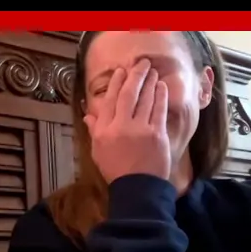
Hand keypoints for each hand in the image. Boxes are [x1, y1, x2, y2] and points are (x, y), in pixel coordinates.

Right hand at [83, 59, 170, 184]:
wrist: (137, 188)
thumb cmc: (116, 170)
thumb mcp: (98, 151)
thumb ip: (94, 130)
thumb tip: (88, 115)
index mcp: (105, 130)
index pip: (109, 101)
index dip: (115, 84)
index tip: (121, 71)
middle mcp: (121, 126)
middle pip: (128, 95)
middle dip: (135, 76)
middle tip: (141, 63)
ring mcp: (140, 129)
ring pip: (145, 99)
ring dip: (149, 83)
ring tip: (152, 71)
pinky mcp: (157, 134)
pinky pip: (159, 110)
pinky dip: (160, 96)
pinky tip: (162, 87)